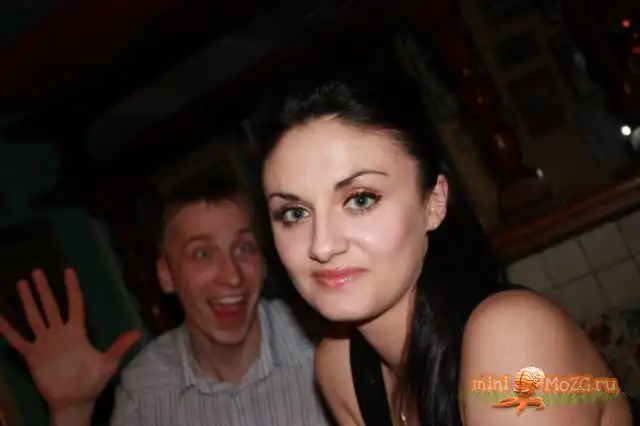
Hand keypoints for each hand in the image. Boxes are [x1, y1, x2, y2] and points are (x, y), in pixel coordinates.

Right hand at [0, 268, 140, 411]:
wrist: (74, 399)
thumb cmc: (93, 380)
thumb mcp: (108, 363)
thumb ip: (119, 347)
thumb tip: (137, 333)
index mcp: (77, 332)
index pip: (75, 304)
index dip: (72, 288)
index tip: (69, 271)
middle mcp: (59, 333)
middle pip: (50, 306)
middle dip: (44, 289)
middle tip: (37, 271)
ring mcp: (45, 342)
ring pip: (34, 317)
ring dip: (28, 301)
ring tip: (22, 284)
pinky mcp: (32, 355)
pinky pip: (17, 340)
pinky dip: (7, 330)